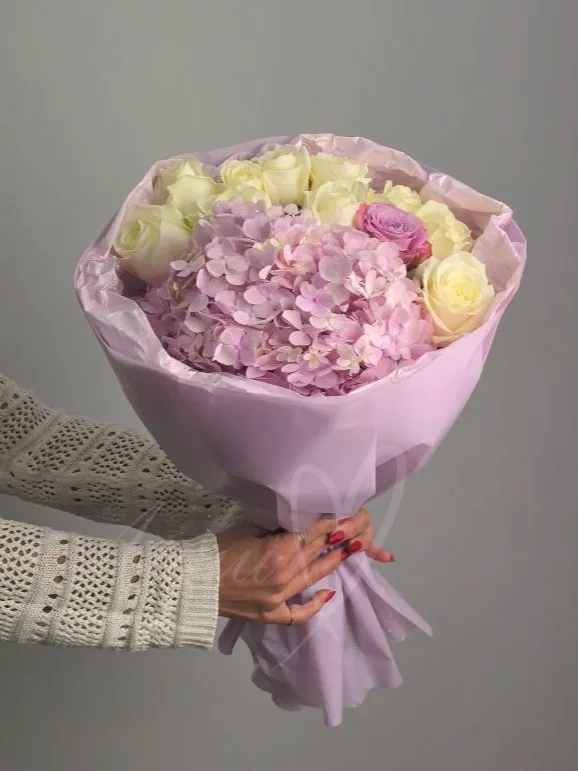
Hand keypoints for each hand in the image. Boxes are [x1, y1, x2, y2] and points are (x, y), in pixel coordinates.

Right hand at [216, 508, 394, 624]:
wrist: (194, 581)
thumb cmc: (218, 549)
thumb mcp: (247, 528)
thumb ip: (275, 525)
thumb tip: (296, 518)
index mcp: (278, 551)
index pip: (311, 533)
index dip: (328, 523)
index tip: (341, 513)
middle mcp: (284, 575)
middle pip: (315, 553)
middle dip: (334, 538)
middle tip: (352, 526)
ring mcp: (279, 598)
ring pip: (313, 577)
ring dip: (332, 563)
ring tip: (349, 550)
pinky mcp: (271, 614)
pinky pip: (298, 613)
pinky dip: (315, 605)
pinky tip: (329, 594)